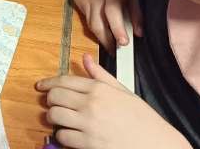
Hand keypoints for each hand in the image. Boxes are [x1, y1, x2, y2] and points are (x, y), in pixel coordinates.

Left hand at [37, 54, 191, 148]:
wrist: (158, 145)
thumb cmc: (143, 120)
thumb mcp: (124, 91)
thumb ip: (101, 75)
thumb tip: (85, 59)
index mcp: (99, 89)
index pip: (64, 80)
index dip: (48, 83)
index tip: (41, 86)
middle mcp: (91, 104)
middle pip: (54, 97)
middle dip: (50, 101)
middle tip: (53, 105)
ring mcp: (88, 124)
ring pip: (54, 116)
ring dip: (54, 119)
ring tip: (60, 121)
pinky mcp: (88, 144)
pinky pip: (62, 137)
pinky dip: (62, 137)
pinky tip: (70, 135)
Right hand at [73, 0, 142, 53]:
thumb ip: (136, 12)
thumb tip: (139, 33)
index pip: (113, 16)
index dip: (117, 32)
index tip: (123, 44)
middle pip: (97, 25)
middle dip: (105, 41)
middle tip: (115, 51)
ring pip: (89, 23)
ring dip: (99, 33)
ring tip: (108, 41)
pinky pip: (84, 15)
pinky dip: (92, 21)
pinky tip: (99, 20)